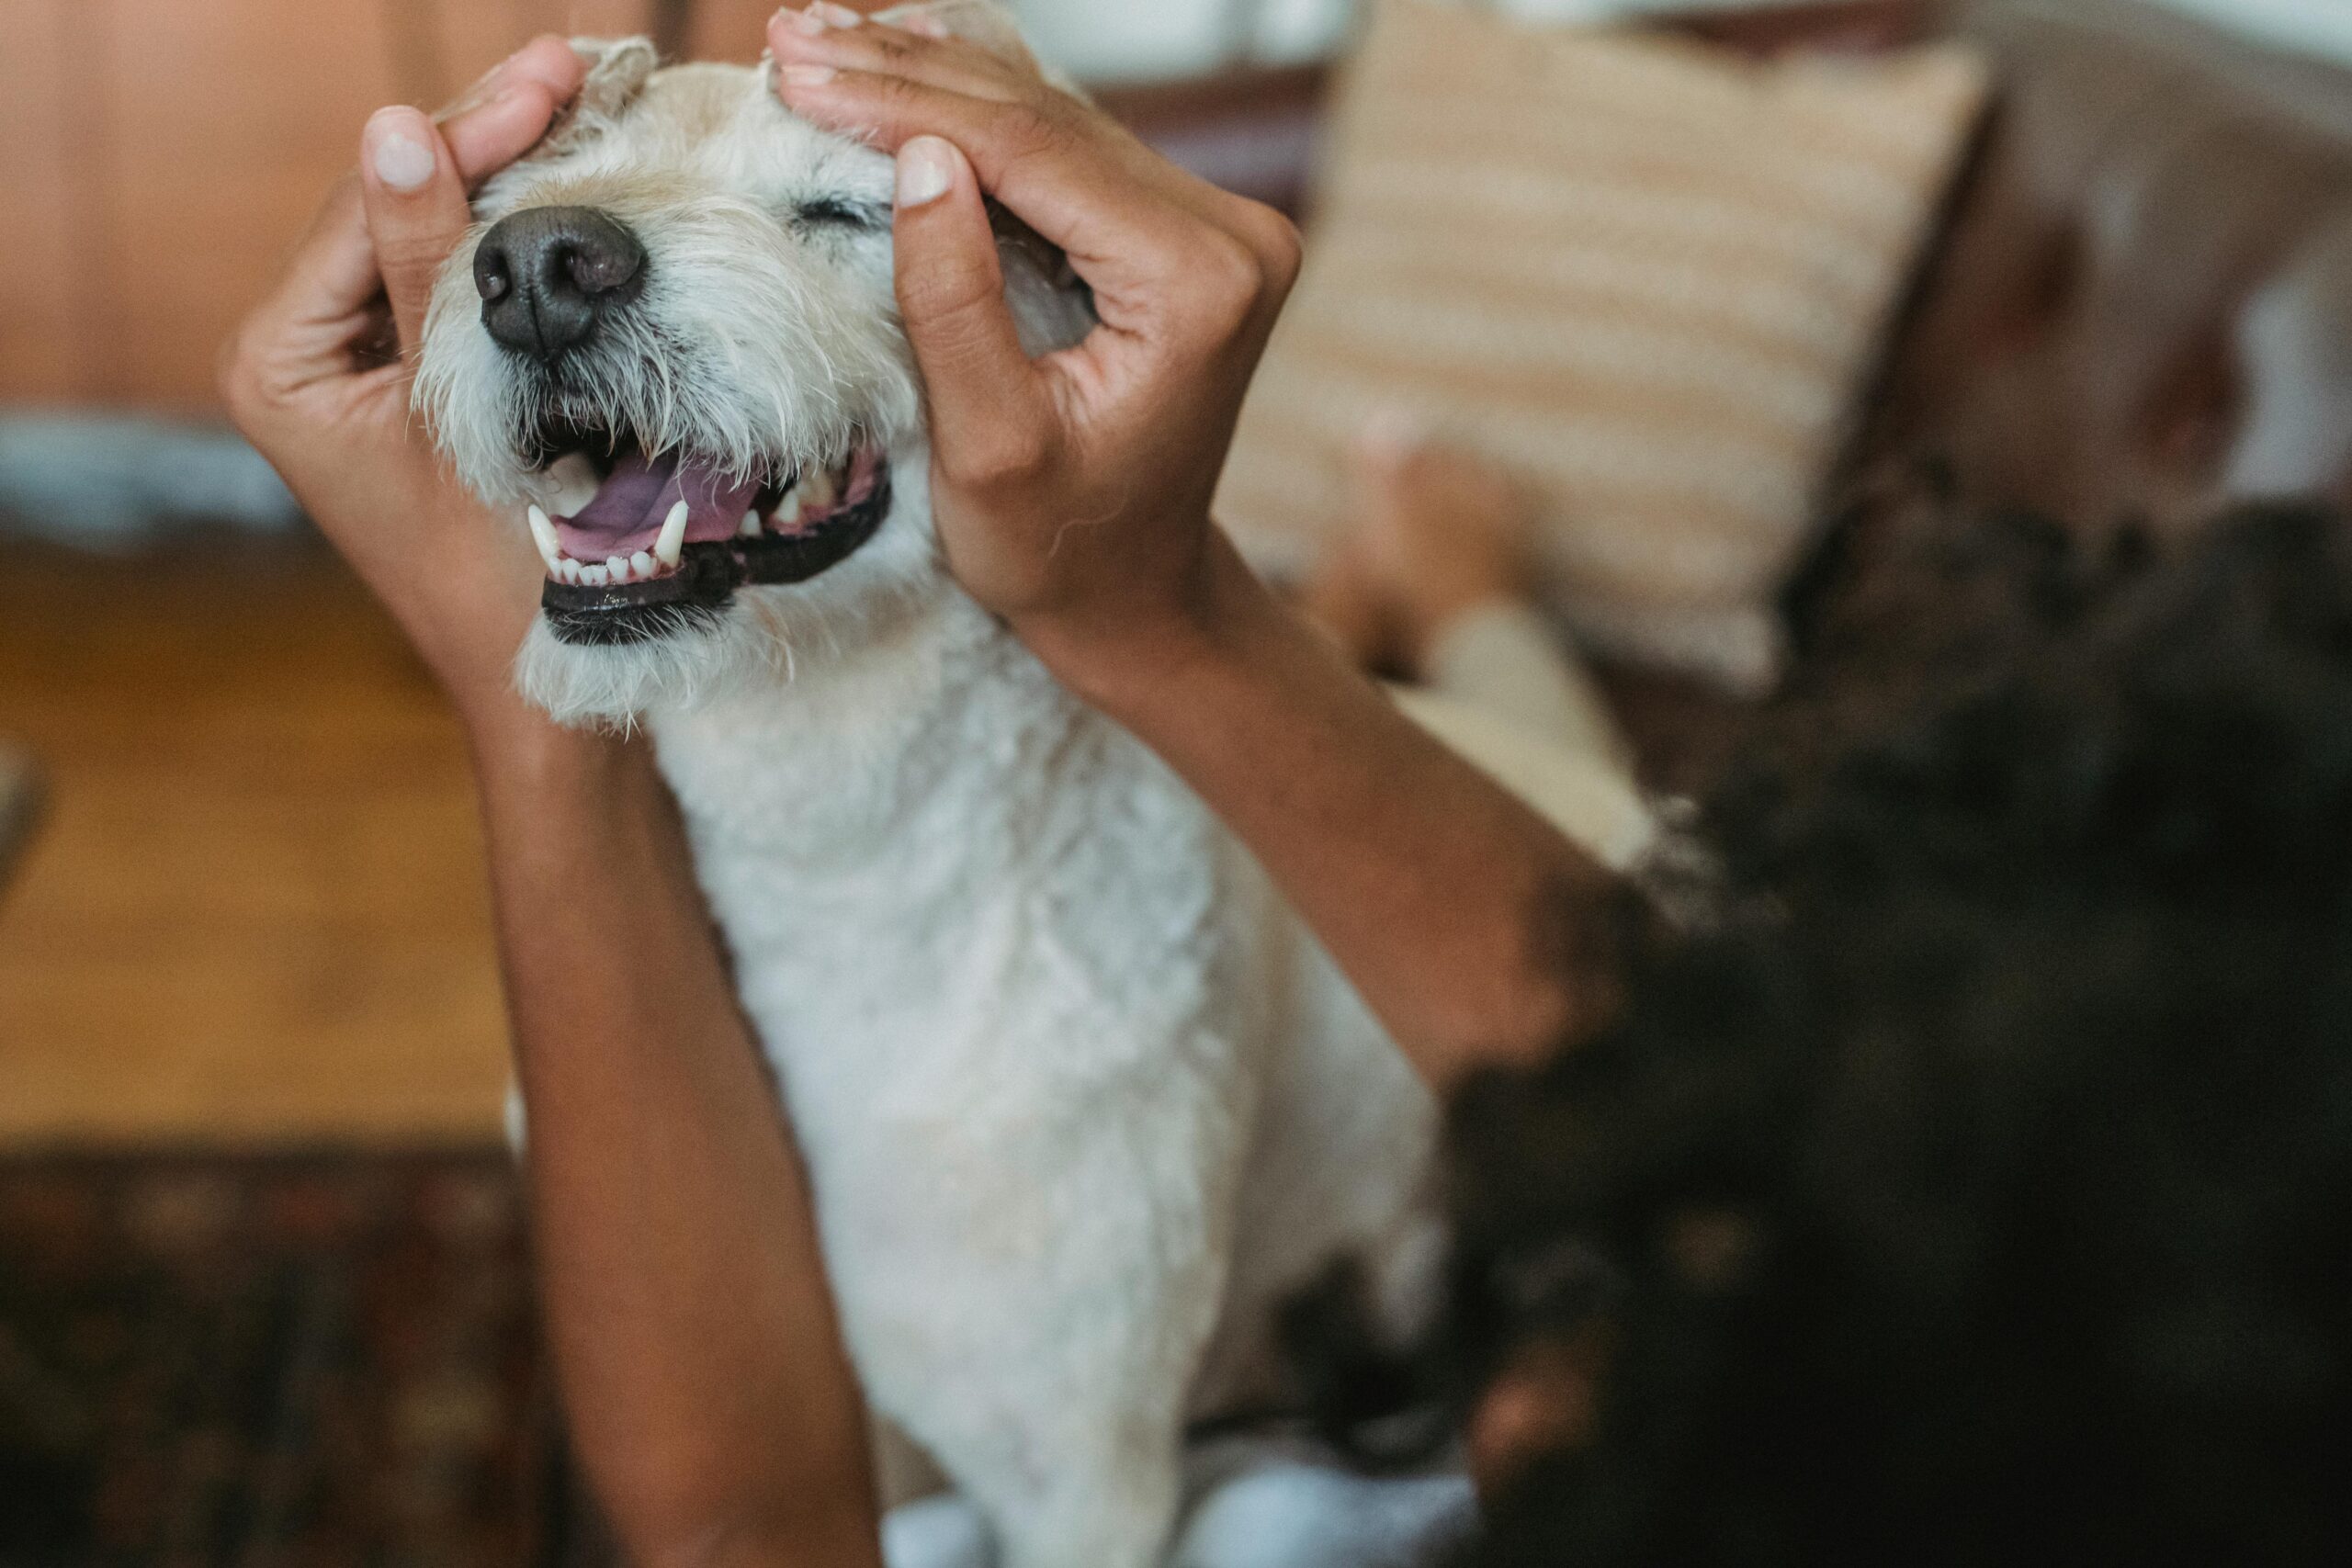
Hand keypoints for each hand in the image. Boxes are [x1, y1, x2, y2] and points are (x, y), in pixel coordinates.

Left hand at [220, 38, 586, 733]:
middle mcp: (304, 353)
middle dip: (490, 138)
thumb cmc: (503, 575)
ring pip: (435, 235)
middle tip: (574, 66)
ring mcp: (363, 365)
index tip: (551, 79)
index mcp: (280, 362)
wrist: (554, 682)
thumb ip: (431, 272)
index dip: (462, 137)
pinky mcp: (421, 380)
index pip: (370, 208)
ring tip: (582, 99)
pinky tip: (576, 178)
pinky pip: (464, 284)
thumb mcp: (463, 411)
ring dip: (512, 172)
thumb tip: (396, 127)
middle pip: (397, 206)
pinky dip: (520, 236)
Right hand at [769, 6, 1303, 697]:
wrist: (1134, 592)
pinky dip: (976, 108)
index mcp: (1199, 283)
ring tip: (821, 38)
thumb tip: (921, 158)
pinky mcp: (1185, 230)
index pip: (1033, 154)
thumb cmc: (1059, 545)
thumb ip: (955, 303)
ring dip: (933, 75)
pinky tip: (903, 61)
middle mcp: (1231, 236)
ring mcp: (1216, 226)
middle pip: (1046, 119)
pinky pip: (1068, 146)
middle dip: (908, 71)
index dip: (906, 103)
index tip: (800, 72)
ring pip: (1053, 117)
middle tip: (790, 37)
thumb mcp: (988, 447)